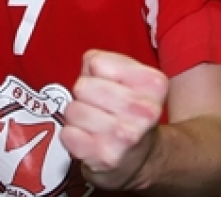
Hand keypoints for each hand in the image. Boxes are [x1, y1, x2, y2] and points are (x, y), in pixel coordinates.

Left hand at [61, 50, 167, 189]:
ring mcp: (125, 135)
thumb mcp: (130, 79)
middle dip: (85, 95)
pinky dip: (73, 136)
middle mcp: (144, 110)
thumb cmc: (130, 113)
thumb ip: (104, 61)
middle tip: (101, 107)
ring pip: (72, 110)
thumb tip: (88, 63)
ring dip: (78, 117)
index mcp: (153, 84)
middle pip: (82, 86)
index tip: (111, 86)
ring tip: (96, 124)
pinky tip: (90, 139)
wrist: (141, 158)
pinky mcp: (105, 156)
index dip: (97, 73)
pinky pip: (67, 134)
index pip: (97, 62)